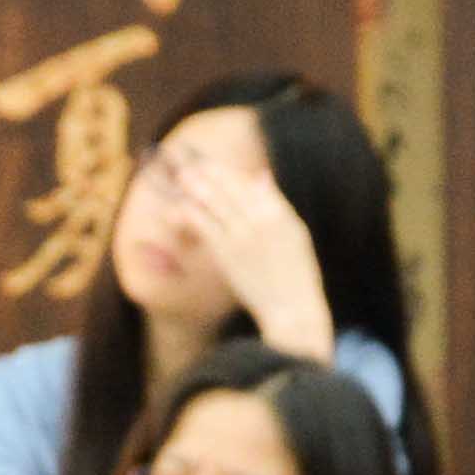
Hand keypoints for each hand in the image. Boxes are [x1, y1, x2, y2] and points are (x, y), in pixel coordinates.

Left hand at [176, 157, 334, 358]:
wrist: (291, 308)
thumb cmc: (295, 274)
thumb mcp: (295, 232)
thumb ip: (276, 202)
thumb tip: (260, 175)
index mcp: (279, 212)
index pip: (248, 182)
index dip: (227, 172)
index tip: (212, 167)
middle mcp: (260, 217)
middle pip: (228, 185)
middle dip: (208, 173)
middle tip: (190, 166)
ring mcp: (241, 233)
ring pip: (213, 200)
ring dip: (196, 186)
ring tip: (183, 177)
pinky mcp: (225, 252)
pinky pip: (203, 224)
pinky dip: (189, 212)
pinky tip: (179, 208)